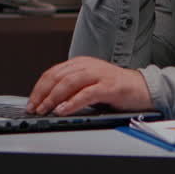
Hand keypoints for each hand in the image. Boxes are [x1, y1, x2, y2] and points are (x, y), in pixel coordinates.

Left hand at [25, 56, 152, 114]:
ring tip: (45, 110)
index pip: (53, 72)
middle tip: (35, 108)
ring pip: (69, 83)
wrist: (143, 88)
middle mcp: (88, 66)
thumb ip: (72, 88)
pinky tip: (63, 110)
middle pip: (58, 77)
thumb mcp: (89, 83)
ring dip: (53, 98)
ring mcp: (99, 75)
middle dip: (42, 93)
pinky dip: (72, 103)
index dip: (39, 87)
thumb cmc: (116, 87)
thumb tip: (49, 101)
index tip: (31, 102)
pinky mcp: (109, 86)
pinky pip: (86, 94)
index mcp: (81, 63)